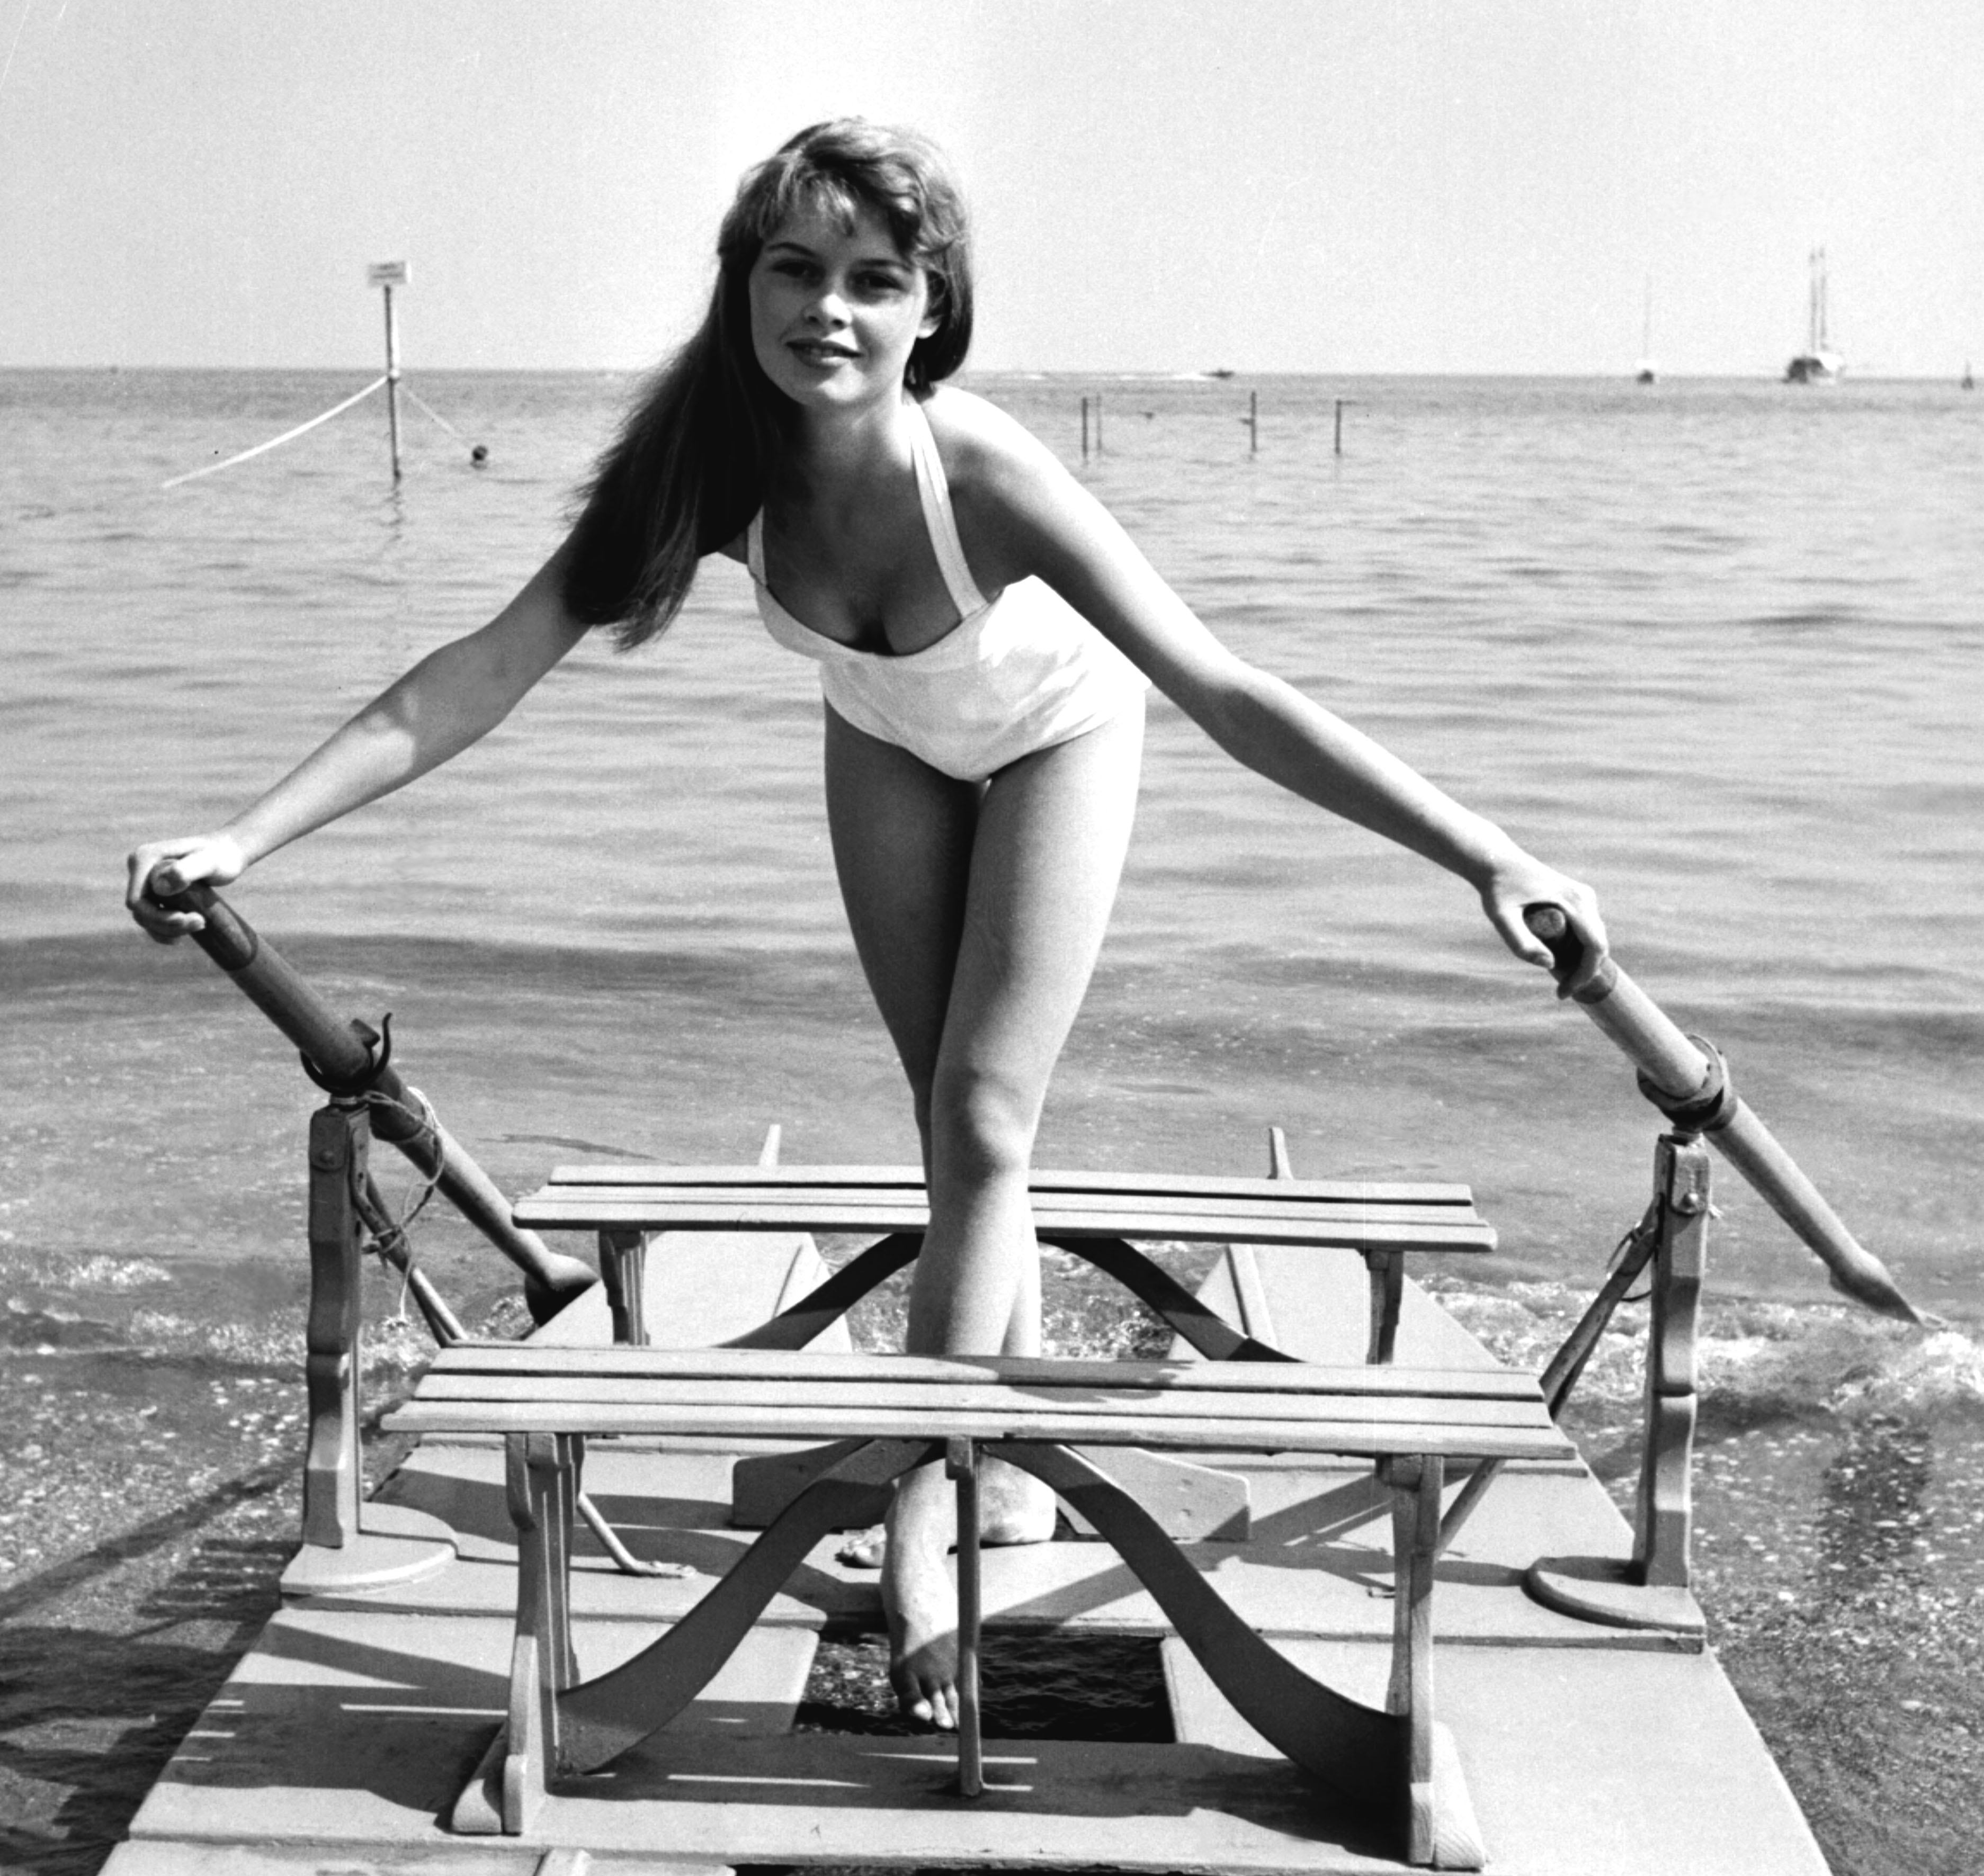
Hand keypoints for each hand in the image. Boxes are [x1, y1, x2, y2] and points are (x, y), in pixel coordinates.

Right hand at [125, 833, 247, 942]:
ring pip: (145, 917)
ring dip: (168, 929)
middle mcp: (139, 868)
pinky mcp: (155, 891)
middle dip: (166, 924)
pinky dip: (163, 930)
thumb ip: (187, 871)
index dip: (157, 916)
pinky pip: (151, 917)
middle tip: (200, 923)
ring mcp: (145, 880)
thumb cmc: (221, 856)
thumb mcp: (208, 862)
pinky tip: (181, 936)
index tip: (186, 919)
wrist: (229, 852)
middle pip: (141, 911)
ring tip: (199, 924)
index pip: (137, 900)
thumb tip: (160, 889)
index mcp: (144, 858)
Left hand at [1476, 850, 1607, 997]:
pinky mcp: (1579, 900)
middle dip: (1584, 972)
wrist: (1497, 862)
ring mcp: (1584, 898)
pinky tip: (1562, 963)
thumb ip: (1520, 942)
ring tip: (1560, 981)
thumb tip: (1549, 964)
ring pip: (1595, 939)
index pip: (1595, 946)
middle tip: (1561, 992)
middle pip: (1599, 945)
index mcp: (1574, 901)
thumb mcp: (1501, 917)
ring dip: (1583, 963)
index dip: (1585, 973)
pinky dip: (1581, 951)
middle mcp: (1585, 898)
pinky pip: (1588, 931)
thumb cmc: (1497, 889)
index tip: (1565, 992)